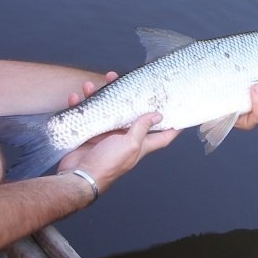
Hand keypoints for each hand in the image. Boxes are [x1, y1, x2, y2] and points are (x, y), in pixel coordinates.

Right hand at [57, 73, 180, 193]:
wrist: (79, 176)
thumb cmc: (108, 164)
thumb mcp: (130, 144)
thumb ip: (142, 128)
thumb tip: (158, 115)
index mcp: (139, 144)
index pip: (162, 136)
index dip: (174, 126)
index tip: (181, 113)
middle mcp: (124, 139)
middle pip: (130, 114)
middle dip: (128, 98)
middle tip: (123, 81)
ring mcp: (105, 136)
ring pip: (105, 110)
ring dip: (99, 97)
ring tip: (91, 86)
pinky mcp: (89, 135)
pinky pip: (86, 116)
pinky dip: (80, 106)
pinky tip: (76, 98)